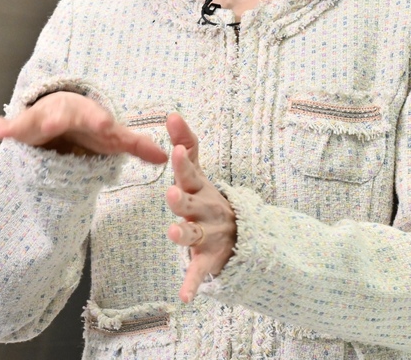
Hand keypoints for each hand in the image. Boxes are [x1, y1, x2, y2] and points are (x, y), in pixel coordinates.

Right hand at [0, 91, 168, 164]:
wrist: (60, 109)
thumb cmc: (87, 126)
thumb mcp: (111, 136)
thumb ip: (134, 144)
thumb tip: (165, 156)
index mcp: (82, 113)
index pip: (94, 117)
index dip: (100, 121)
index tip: (107, 126)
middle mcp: (56, 113)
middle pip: (57, 116)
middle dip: (55, 120)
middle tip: (51, 123)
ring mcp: (33, 120)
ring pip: (24, 122)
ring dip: (14, 126)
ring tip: (3, 131)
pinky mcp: (15, 129)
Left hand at [164, 113, 236, 302]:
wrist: (240, 235)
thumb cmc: (207, 198)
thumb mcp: (197, 172)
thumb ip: (185, 143)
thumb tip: (172, 113)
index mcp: (200, 189)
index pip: (190, 172)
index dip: (182, 162)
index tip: (174, 149)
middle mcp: (206, 211)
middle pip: (192, 204)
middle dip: (182, 199)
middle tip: (170, 194)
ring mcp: (209, 235)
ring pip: (194, 235)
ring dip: (184, 235)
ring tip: (173, 233)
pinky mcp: (208, 260)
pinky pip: (199, 273)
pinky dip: (192, 285)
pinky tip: (184, 298)